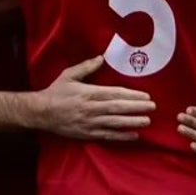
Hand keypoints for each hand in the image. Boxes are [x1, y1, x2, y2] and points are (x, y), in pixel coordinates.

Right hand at [37, 56, 154, 141]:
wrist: (42, 113)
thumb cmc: (56, 92)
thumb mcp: (69, 75)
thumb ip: (86, 67)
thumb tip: (101, 57)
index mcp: (89, 93)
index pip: (115, 94)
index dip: (132, 95)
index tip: (145, 96)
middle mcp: (92, 108)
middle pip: (118, 108)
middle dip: (137, 108)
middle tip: (153, 107)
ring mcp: (90, 123)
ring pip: (115, 123)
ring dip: (132, 122)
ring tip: (147, 121)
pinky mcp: (88, 134)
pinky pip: (108, 136)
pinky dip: (121, 136)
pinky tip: (134, 136)